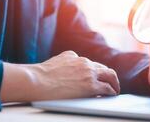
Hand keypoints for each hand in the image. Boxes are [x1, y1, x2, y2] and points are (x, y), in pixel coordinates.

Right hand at [0, 51, 119, 101]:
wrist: (35, 81)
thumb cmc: (38, 76)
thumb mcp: (53, 63)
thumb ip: (64, 63)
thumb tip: (68, 66)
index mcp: (73, 56)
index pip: (89, 63)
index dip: (94, 71)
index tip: (96, 77)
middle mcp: (83, 62)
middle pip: (102, 68)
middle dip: (107, 75)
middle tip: (111, 83)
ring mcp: (88, 73)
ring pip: (109, 75)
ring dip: (113, 82)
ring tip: (115, 89)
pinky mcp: (90, 85)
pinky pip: (107, 87)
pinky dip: (111, 90)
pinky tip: (112, 94)